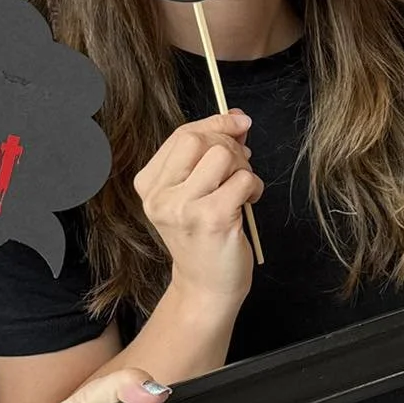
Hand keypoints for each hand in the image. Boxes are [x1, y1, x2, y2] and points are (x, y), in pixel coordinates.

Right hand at [134, 111, 263, 308]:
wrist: (206, 286)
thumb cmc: (204, 236)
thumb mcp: (196, 190)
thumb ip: (210, 151)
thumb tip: (236, 117)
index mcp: (149, 184)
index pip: (181, 134)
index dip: (215, 123)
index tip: (238, 122)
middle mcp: (160, 196)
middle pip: (198, 139)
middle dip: (228, 145)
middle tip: (241, 165)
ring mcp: (183, 208)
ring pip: (222, 156)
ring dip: (243, 167)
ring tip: (243, 187)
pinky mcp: (212, 219)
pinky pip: (243, 180)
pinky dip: (254, 186)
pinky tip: (249, 202)